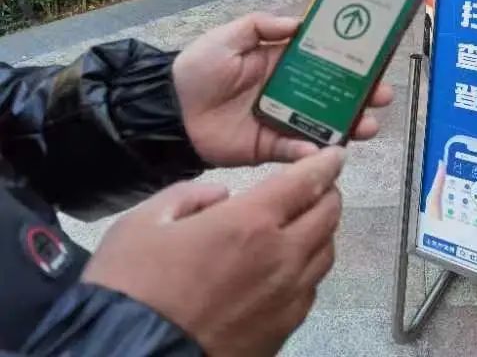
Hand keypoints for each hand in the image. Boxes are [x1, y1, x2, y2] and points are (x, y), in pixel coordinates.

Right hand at [83, 148, 344, 356]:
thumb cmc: (132, 289)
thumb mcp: (144, 222)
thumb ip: (189, 195)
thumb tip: (221, 195)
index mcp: (250, 222)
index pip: (306, 181)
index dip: (325, 163)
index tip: (335, 154)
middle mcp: (281, 257)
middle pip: (327, 215)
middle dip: (327, 192)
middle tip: (317, 186)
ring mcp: (287, 298)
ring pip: (325, 253)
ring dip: (321, 230)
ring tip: (304, 223)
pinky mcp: (284, 330)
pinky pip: (311, 289)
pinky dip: (308, 268)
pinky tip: (287, 267)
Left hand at [173, 13, 393, 165]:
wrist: (169, 110)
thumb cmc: (199, 68)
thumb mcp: (230, 36)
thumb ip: (263, 26)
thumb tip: (301, 21)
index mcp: (283, 63)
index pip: (325, 60)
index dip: (351, 60)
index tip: (376, 59)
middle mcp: (290, 93)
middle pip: (335, 95)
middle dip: (363, 96)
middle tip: (383, 96)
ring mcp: (284, 122)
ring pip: (325, 124)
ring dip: (350, 126)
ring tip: (368, 126)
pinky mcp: (271, 148)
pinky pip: (296, 152)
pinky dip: (312, 153)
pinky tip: (327, 151)